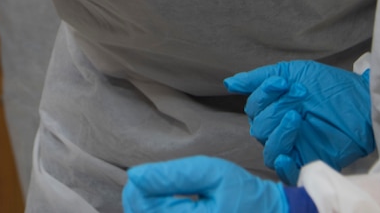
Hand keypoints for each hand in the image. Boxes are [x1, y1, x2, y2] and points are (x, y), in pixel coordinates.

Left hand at [122, 156, 287, 212]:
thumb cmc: (244, 194)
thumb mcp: (212, 173)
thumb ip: (173, 175)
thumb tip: (135, 175)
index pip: (144, 206)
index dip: (138, 187)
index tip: (146, 174)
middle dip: (140, 197)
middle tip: (153, 181)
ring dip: (147, 206)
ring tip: (162, 193)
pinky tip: (167, 206)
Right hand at [225, 61, 373, 183]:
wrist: (363, 102)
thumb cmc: (331, 85)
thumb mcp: (293, 73)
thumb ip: (260, 78)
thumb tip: (229, 84)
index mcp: (273, 108)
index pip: (254, 107)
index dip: (264, 94)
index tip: (285, 82)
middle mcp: (279, 128)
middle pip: (259, 126)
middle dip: (277, 108)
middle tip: (301, 95)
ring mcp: (293, 146)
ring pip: (268, 146)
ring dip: (279, 131)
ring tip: (297, 116)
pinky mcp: (308, 160)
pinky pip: (286, 171)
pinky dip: (282, 164)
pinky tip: (284, 155)